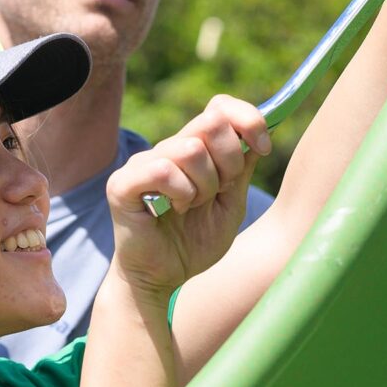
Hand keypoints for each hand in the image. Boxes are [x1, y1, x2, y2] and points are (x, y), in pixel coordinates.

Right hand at [107, 96, 270, 301]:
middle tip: (220, 191)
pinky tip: (174, 210)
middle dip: (229, 161)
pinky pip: (163, 170)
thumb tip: (257, 134)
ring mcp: (143, 163)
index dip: (248, 120)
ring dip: (204, 185)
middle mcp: (167, 149)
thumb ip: (241, 170)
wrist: (162, 279)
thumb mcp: (231, 205)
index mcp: (193, 149)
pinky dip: (181, 193)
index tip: (263, 149)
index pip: (220, 107)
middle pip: (211, 122)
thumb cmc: (193, 244)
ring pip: (190, 148)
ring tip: (193, 206)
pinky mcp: (123, 183)